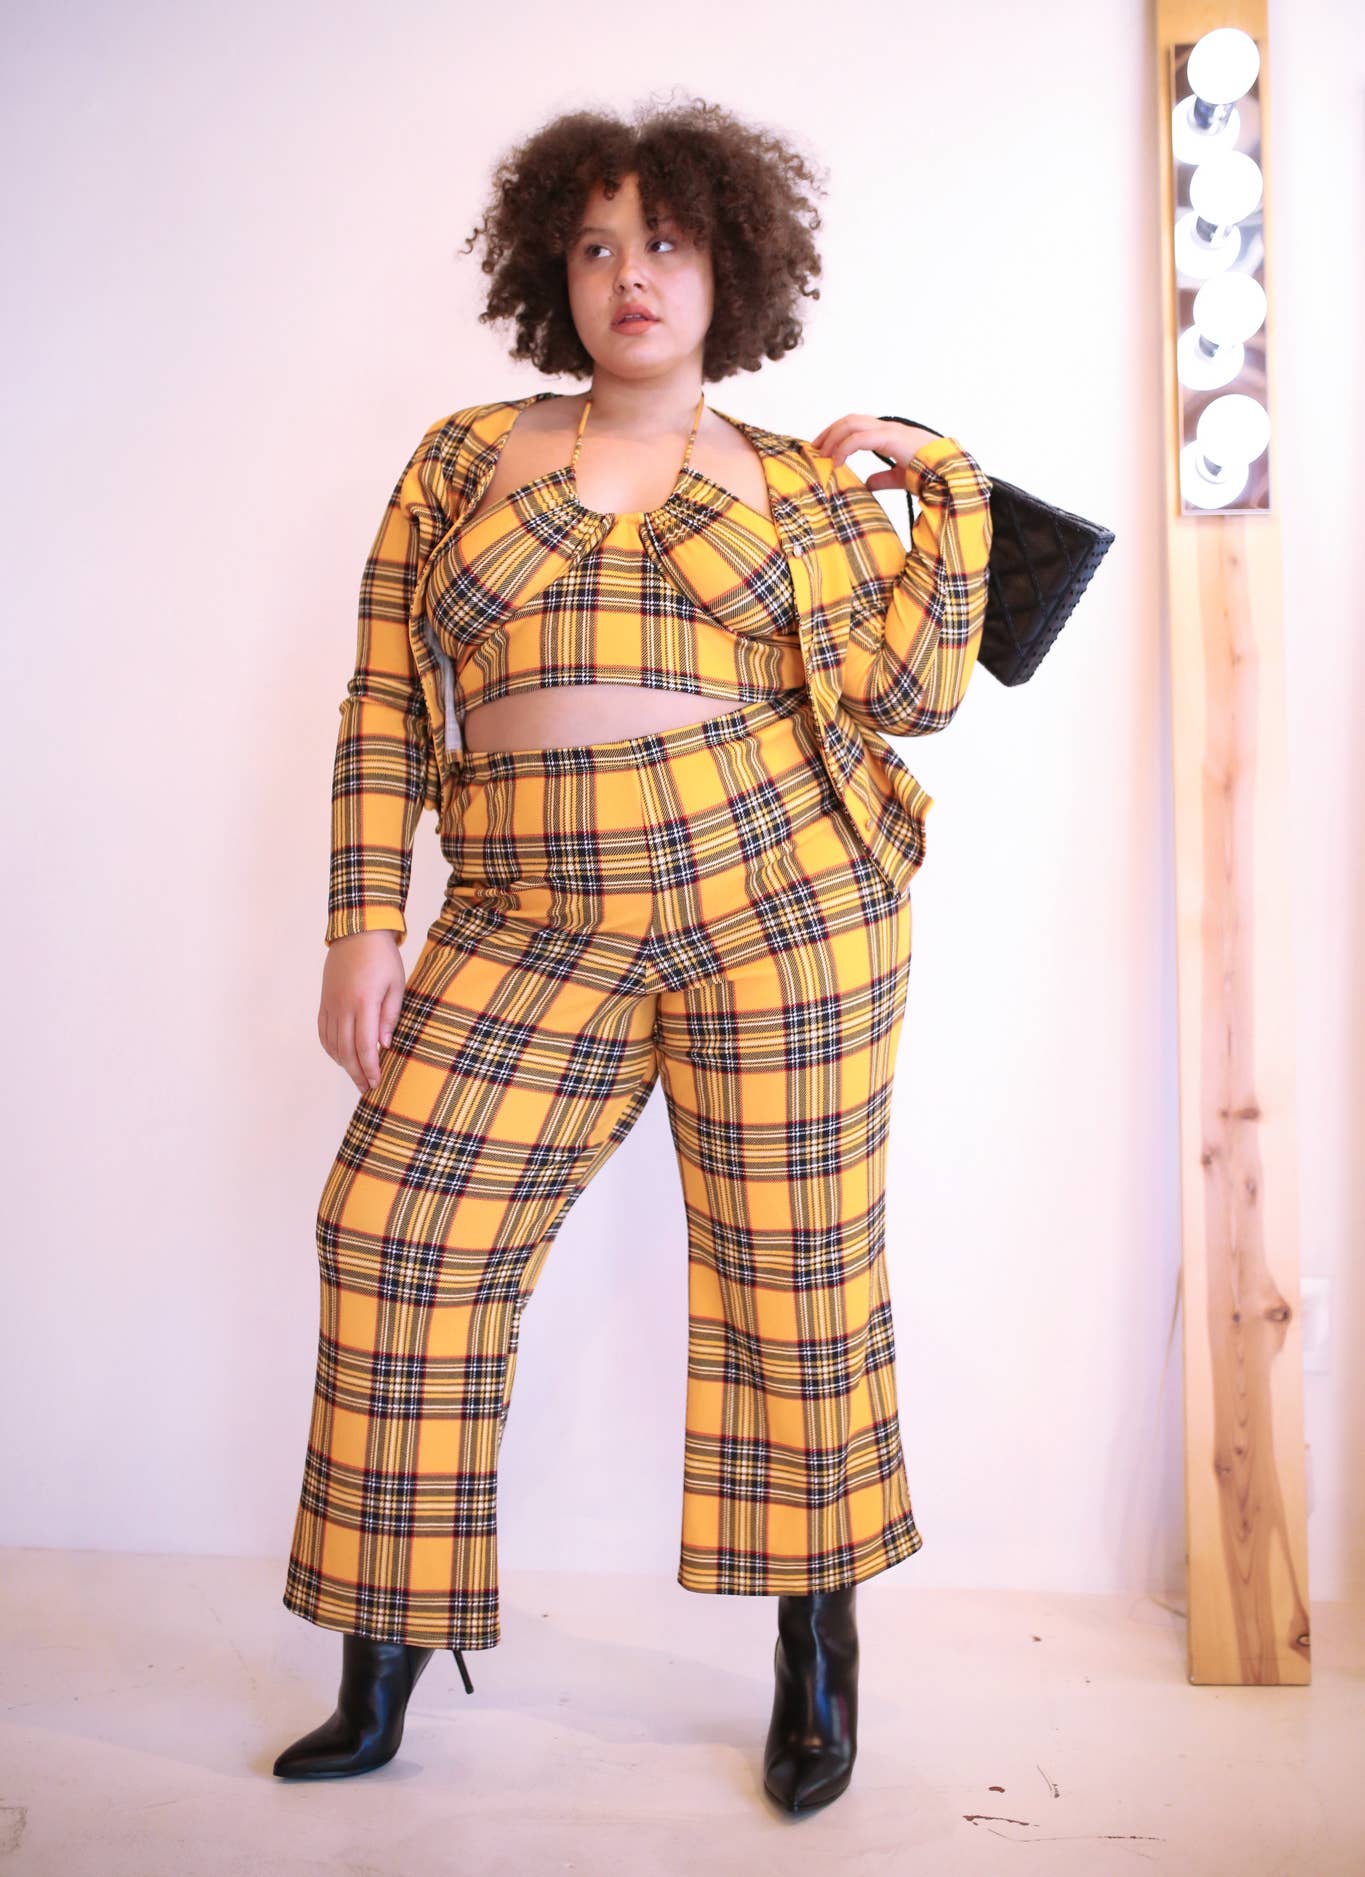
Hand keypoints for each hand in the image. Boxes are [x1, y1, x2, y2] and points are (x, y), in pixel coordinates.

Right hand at [319, 930, 406, 1092]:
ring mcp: (330, 1004)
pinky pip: (323, 1031)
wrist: (356, 931)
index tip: (377, 1082)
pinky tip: (340, 1056)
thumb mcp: (396, 984)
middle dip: (357, 1073)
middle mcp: (343, 1006)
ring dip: (344, 1064)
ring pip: (333, 1044)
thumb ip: (390, 1015)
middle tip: (367, 1088)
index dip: (370, 1068)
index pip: (365, 1046)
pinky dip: (331, 1048)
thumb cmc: (382, 957)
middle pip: (346, 1050)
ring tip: (356, 1076)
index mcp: (363, 1003)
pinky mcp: (324, 1001)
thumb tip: (385, 1045)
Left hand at [811, 413, 941, 492]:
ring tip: (822, 456)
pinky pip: (859, 438)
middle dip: (829, 432)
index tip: (823, 449)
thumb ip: (883, 478)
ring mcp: (889, 430)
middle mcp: (888, 428)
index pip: (857, 425)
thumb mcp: (900, 478)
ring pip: (851, 424)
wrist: (947, 473)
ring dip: (832, 438)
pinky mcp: (890, 438)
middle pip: (850, 420)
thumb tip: (867, 483)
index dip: (837, 434)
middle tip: (815, 450)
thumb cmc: (930, 474)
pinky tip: (835, 462)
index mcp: (889, 434)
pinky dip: (843, 448)